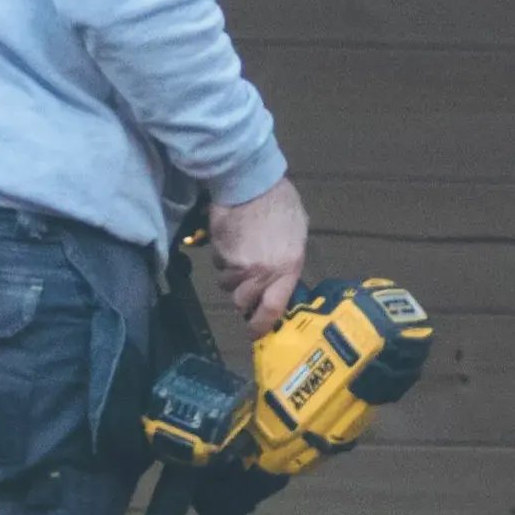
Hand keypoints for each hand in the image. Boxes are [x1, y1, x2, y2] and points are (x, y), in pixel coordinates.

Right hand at [209, 179, 307, 327]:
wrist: (251, 182)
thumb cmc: (281, 205)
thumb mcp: (297, 235)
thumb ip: (289, 262)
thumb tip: (281, 283)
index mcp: (287, 269)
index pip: (272, 309)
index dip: (261, 326)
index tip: (254, 333)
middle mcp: (262, 272)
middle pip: (241, 302)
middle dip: (241, 298)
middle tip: (245, 286)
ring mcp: (238, 264)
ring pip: (226, 284)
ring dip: (231, 276)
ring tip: (240, 253)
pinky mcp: (220, 253)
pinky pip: (218, 265)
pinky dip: (222, 258)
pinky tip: (232, 240)